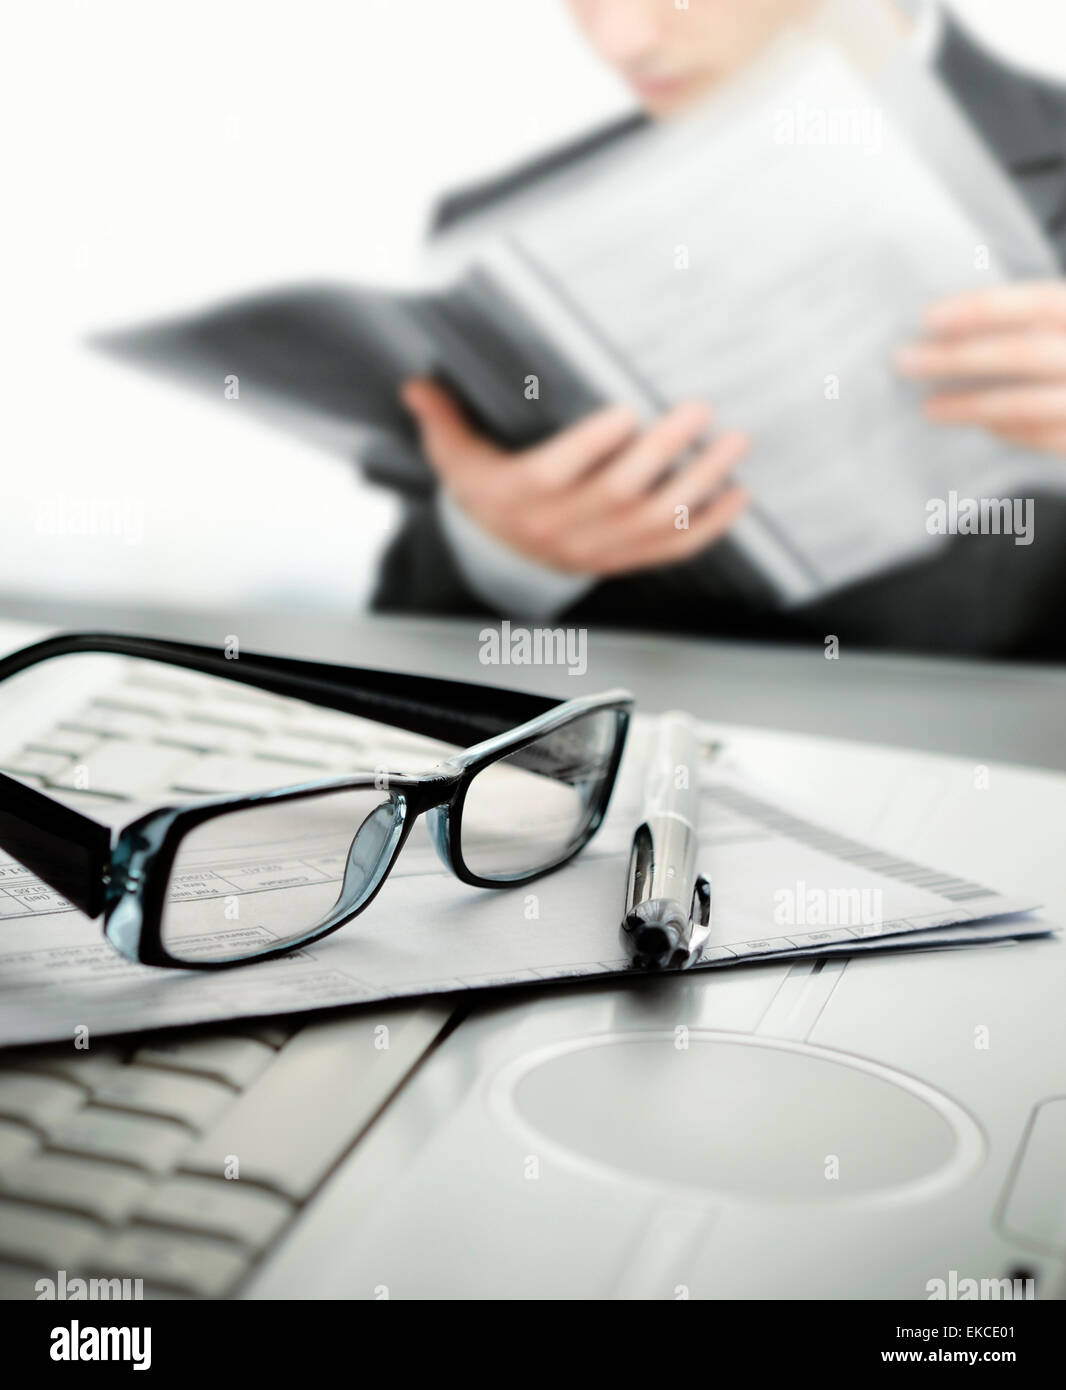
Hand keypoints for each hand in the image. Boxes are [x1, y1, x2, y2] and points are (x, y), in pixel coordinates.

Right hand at [400, 379, 748, 576]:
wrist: (502, 554)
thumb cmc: (485, 489)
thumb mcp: (455, 456)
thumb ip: (442, 418)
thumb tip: (414, 383)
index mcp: (520, 495)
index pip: (557, 472)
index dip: (592, 445)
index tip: (625, 411)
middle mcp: (562, 527)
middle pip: (619, 493)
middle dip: (663, 451)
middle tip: (699, 408)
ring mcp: (599, 547)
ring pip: (656, 520)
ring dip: (700, 483)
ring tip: (733, 443)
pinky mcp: (626, 559)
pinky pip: (672, 550)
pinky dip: (709, 527)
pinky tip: (737, 495)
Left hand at [896, 281, 1065, 458]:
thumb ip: (1040, 320)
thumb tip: (957, 323)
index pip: (1039, 303)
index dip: (984, 308)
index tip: (929, 317)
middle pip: (1024, 353)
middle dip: (959, 359)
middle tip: (905, 361)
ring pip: (1027, 403)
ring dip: (972, 406)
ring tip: (929, 408)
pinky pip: (1044, 437)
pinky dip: (1008, 430)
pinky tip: (980, 424)